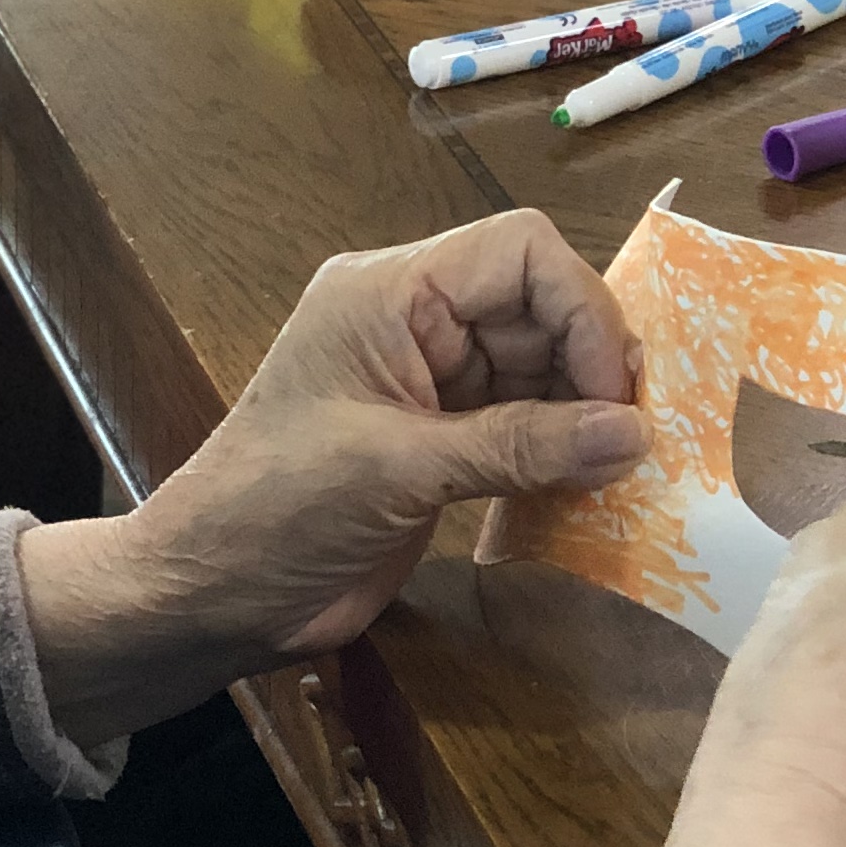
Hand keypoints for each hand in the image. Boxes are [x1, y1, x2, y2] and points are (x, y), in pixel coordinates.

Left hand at [16, 211, 645, 749]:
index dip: (583, 308)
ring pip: (539, 368)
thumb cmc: (277, 511)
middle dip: (593, 365)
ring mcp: (426, 382)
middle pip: (539, 307)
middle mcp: (412, 322)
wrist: (211, 594)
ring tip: (622, 472)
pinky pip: (522, 423)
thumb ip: (521, 445)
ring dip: (584, 414)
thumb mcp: (400, 470)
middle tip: (633, 443)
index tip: (612, 396)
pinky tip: (590, 489)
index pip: (520, 251)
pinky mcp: (437, 441)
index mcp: (387, 292)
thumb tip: (634, 434)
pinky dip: (560, 451)